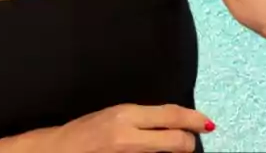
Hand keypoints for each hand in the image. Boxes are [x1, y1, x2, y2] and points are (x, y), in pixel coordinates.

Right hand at [42, 103, 215, 151]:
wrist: (58, 152)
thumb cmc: (83, 133)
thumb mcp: (113, 115)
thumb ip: (142, 118)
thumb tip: (173, 121)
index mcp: (126, 115)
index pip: (171, 116)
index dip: (194, 120)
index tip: (208, 123)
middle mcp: (129, 136)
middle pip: (178, 141)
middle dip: (189, 142)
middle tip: (189, 140)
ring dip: (174, 151)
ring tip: (170, 145)